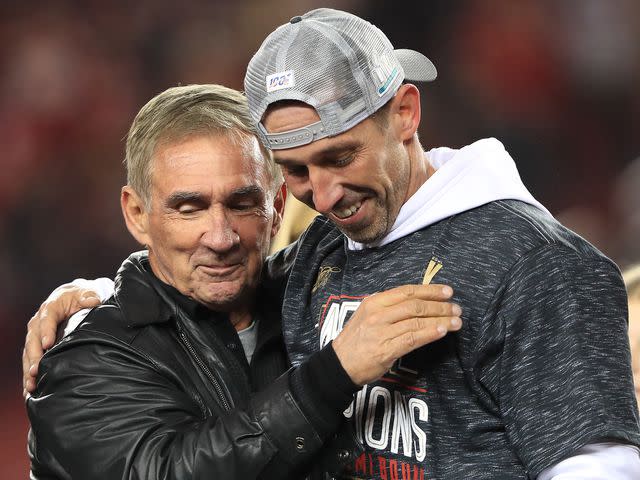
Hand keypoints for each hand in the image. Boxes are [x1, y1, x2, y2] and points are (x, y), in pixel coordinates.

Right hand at [22, 283, 100, 395]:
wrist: (75, 298)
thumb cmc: (82, 296)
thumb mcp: (87, 293)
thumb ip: (89, 296)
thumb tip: (93, 300)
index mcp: (51, 307)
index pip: (47, 318)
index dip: (46, 331)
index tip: (48, 344)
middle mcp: (39, 321)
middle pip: (33, 339)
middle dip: (34, 355)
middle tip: (36, 371)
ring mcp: (37, 335)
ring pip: (28, 352)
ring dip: (29, 369)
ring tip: (31, 385)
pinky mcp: (38, 346)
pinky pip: (30, 360)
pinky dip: (29, 375)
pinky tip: (29, 390)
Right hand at [332, 284, 461, 385]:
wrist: (339, 364)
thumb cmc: (356, 340)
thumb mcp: (367, 315)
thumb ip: (389, 307)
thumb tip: (418, 302)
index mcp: (374, 302)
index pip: (407, 291)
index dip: (429, 290)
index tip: (447, 291)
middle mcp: (378, 314)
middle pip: (415, 305)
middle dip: (440, 306)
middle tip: (457, 308)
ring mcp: (381, 332)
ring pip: (417, 322)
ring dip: (440, 321)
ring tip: (456, 322)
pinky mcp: (386, 350)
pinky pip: (412, 339)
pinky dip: (429, 334)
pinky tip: (442, 332)